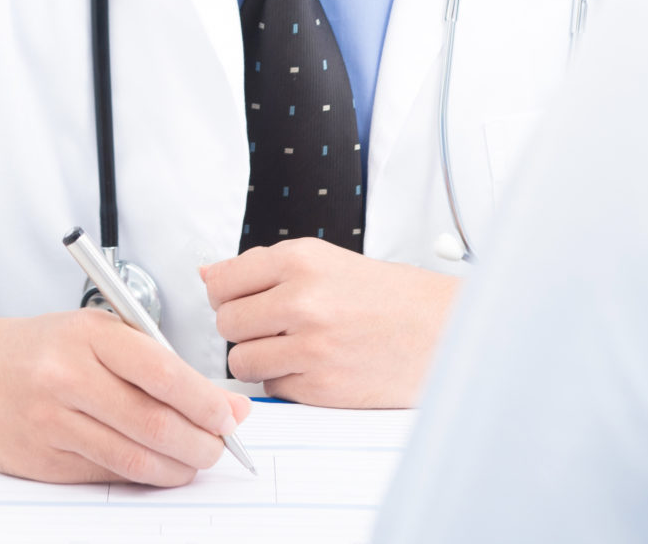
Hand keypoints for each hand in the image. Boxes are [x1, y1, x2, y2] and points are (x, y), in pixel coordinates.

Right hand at [0, 297, 249, 485]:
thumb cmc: (35, 347)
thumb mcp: (92, 331)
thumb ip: (154, 361)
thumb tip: (223, 405)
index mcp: (86, 334)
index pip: (164, 371)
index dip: (206, 401)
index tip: (230, 415)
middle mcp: (66, 377)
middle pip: (155, 423)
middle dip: (201, 443)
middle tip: (219, 446)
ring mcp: (51, 422)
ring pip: (134, 458)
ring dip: (177, 467)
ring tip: (193, 461)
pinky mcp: (41, 460)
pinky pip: (106, 475)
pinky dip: (140, 476)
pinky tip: (152, 467)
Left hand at [201, 239, 458, 407]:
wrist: (441, 330)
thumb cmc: (387, 296)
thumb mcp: (324, 260)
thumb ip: (262, 267)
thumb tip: (207, 274)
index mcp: (300, 260)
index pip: (221, 282)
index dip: (225, 295)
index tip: (236, 301)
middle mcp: (302, 300)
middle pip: (225, 323)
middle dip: (241, 328)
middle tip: (269, 327)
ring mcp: (310, 346)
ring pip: (241, 360)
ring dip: (257, 358)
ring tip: (289, 348)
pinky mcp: (321, 385)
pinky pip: (271, 388)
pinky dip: (284, 381)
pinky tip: (312, 366)